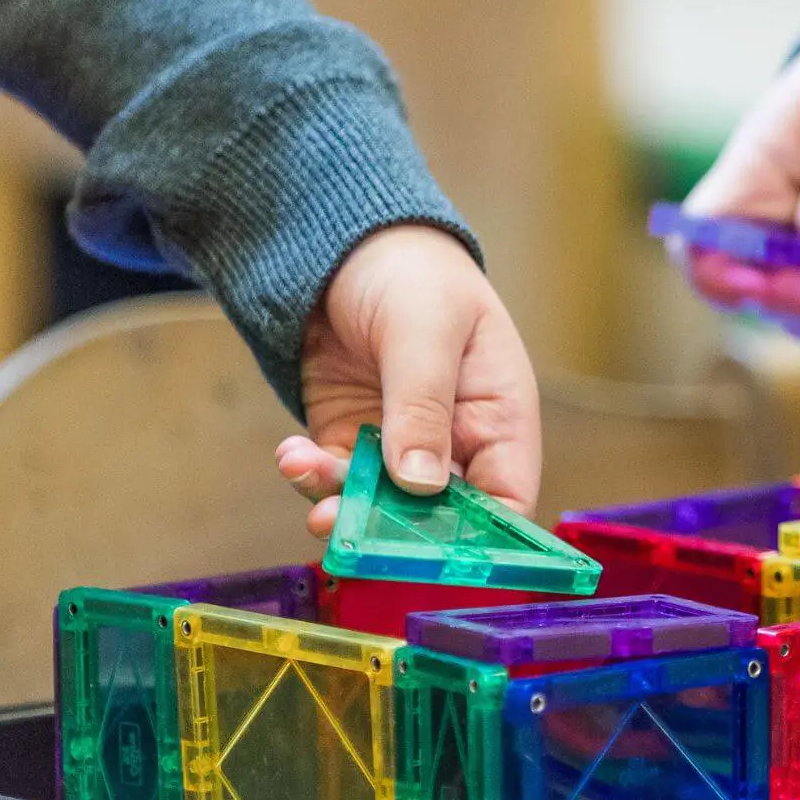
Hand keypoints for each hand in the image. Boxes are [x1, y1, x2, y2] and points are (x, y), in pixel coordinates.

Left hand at [275, 224, 540, 536]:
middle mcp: (456, 445)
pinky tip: (292, 453)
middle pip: (437, 519)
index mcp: (499, 418)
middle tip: (346, 528)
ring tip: (307, 473)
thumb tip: (420, 486)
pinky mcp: (351, 440)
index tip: (435, 557)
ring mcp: (399, 447)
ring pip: (377, 506)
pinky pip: (335, 479)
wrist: (345, 242)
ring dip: (340, 501)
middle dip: (391, 530)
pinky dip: (311, 476)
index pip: (507, 503)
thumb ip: (423, 407)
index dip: (481, 541)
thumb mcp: (424, 331)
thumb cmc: (412, 273)